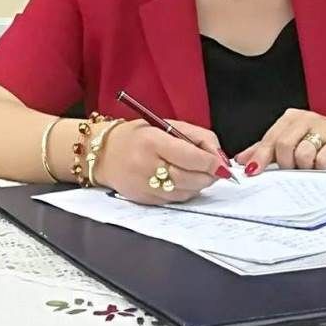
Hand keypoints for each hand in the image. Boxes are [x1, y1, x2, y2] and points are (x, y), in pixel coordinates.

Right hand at [94, 119, 227, 203]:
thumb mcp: (165, 124)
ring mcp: (144, 186)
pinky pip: (175, 200)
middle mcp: (147, 166)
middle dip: (209, 175)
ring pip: (185, 192)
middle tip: (217, 170)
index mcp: (152, 141)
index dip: (212, 162)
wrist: (103, 154)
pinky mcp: (145, 200)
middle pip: (190, 178)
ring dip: (200, 184)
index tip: (222, 163)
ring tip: (200, 173)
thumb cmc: (137, 136)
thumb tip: (219, 157)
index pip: (191, 157)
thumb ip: (196, 137)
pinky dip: (186, 192)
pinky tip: (185, 181)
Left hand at [235, 109, 325, 175]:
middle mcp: (307, 119)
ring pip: (302, 154)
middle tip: (293, 170)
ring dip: (304, 167)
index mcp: (292, 118)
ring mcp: (324, 128)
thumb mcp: (294, 142)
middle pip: (283, 145)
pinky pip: (321, 161)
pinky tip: (325, 166)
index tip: (251, 173)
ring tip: (313, 166)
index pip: (270, 138)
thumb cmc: (324, 143)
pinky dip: (320, 169)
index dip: (259, 157)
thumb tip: (241, 160)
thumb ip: (268, 150)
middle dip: (285, 164)